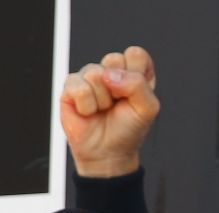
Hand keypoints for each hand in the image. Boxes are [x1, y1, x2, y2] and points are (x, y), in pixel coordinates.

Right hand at [61, 46, 159, 177]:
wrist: (107, 152)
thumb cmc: (128, 130)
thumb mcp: (147, 109)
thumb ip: (138, 85)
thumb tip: (109, 75)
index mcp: (133, 73)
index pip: (136, 54)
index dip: (137, 75)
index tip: (136, 96)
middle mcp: (112, 71)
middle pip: (114, 59)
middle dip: (119, 87)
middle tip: (118, 103)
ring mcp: (90, 77)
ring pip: (95, 73)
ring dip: (103, 100)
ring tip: (103, 110)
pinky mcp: (71, 87)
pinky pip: (78, 87)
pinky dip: (87, 106)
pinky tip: (89, 112)